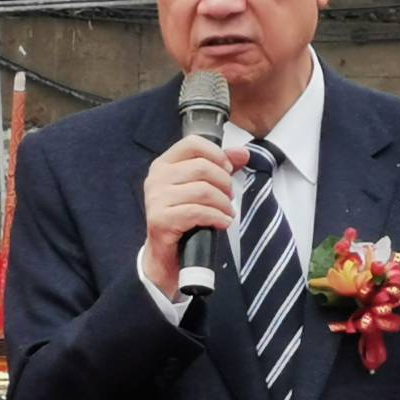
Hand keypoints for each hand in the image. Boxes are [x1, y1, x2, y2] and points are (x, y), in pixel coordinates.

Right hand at [142, 137, 248, 299]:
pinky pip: (198, 212)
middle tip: (229, 198)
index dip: (216, 154)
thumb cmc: (184, 219)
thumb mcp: (201, 188)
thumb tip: (243, 153)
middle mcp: (156, 178)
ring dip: (223, 204)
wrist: (166, 256)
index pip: (192, 143)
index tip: (228, 170)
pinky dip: (217, 218)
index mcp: (163, 165)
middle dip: (224, 183)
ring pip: (203, 190)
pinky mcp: (160, 220)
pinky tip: (222, 223)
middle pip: (202, 167)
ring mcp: (156, 199)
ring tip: (227, 213)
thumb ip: (220, 167)